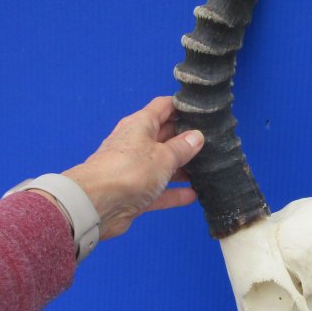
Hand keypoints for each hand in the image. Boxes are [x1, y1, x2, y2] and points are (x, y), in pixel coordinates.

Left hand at [57, 96, 203, 239]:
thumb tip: (197, 136)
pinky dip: (174, 192)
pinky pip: (159, 190)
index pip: (164, 107)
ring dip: (182, 167)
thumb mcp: (164, 155)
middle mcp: (136, 143)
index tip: (203, 110)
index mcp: (140, 124)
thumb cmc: (129, 170)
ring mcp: (134, 169)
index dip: (182, 106)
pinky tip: (193, 195)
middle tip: (214, 141)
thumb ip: (182, 147)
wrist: (97, 204)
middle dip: (186, 138)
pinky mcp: (134, 192)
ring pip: (162, 164)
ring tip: (208, 168)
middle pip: (165, 135)